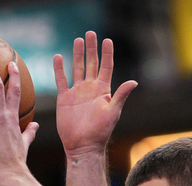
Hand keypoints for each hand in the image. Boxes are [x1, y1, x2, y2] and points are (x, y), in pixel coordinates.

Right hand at [54, 31, 136, 160]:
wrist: (83, 146)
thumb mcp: (113, 112)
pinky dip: (59, 69)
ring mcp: (77, 93)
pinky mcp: (64, 98)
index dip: (107, 54)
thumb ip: (121, 96)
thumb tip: (134, 82)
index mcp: (104, 91)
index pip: (106, 67)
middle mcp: (91, 89)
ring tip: (78, 40)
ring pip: (77, 68)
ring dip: (78, 54)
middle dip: (92, 49)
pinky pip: (62, 80)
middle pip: (91, 64)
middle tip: (91, 33)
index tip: (107, 40)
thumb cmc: (100, 132)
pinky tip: (58, 57)